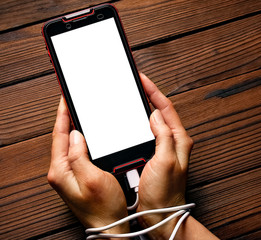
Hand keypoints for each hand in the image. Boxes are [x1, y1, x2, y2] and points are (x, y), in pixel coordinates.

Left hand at [48, 97, 128, 234]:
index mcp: (61, 171)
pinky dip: (83, 140)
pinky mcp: (80, 177)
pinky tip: (90, 135)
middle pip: (63, 138)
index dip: (63, 115)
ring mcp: (70, 175)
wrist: (110, 226)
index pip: (59, 135)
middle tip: (72, 102)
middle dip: (67, 118)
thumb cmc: (103, 207)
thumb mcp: (92, 178)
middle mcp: (62, 172)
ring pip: (71, 144)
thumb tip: (76, 135)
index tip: (65, 98)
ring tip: (80, 113)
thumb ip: (79, 155)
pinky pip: (78, 152)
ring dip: (75, 128)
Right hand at [137, 74, 193, 237]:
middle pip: (161, 112)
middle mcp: (173, 142)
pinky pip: (146, 134)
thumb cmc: (165, 192)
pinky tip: (131, 122)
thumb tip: (156, 115)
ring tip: (134, 97)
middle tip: (137, 85)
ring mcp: (163, 148)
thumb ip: (163, 135)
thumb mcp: (166, 161)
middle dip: (149, 96)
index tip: (142, 80)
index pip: (167, 108)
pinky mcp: (154, 156)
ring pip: (153, 122)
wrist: (160, 213)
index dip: (154, 92)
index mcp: (179, 140)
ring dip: (143, 109)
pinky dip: (138, 124)